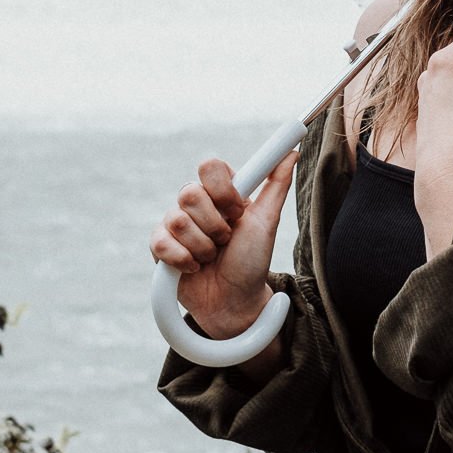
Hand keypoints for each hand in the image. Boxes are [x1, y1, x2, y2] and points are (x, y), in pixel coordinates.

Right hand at [149, 152, 297, 341]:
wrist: (235, 300)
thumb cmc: (251, 260)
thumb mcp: (268, 222)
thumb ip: (277, 185)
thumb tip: (292, 152)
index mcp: (220, 192)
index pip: (209, 166)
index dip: (222, 190)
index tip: (237, 210)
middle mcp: (195, 204)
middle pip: (189, 193)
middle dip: (215, 225)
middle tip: (226, 240)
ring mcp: (174, 224)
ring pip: (177, 220)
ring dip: (203, 247)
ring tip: (212, 257)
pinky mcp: (159, 247)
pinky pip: (161, 243)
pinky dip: (183, 260)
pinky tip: (194, 267)